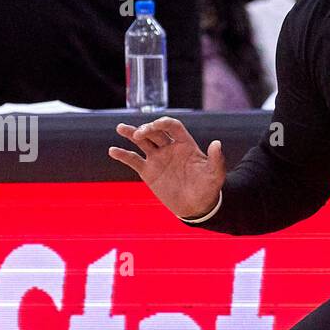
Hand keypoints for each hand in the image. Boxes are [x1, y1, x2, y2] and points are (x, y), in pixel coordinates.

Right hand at [109, 117, 225, 218]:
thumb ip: (217, 160)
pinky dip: (123, 155)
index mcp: (185, 144)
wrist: (197, 207)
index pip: (172, 126)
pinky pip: (133, 160)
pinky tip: (113, 150)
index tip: (156, 125)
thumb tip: (217, 143)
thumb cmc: (208, 189)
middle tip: (138, 134)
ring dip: (131, 133)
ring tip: (120, 128)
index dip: (164, 123)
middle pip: (155, 131)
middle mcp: (169, 148)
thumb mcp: (215, 175)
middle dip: (146, 129)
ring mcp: (158, 159)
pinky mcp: (148, 172)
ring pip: (142, 141)